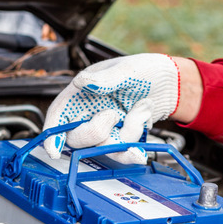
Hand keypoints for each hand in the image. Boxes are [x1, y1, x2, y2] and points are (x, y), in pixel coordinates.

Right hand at [43, 53, 179, 164]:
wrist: (170, 85)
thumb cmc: (145, 71)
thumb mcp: (126, 69)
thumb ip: (104, 78)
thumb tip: (82, 81)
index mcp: (82, 93)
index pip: (59, 114)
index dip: (52, 133)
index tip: (53, 148)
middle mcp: (89, 113)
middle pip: (76, 138)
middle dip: (95, 131)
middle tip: (113, 113)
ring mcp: (106, 129)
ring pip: (102, 148)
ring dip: (126, 133)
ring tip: (142, 108)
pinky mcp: (121, 139)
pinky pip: (119, 154)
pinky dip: (131, 153)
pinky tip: (140, 153)